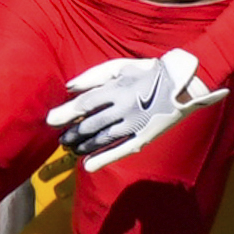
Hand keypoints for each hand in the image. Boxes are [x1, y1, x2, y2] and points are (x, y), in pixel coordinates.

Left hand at [49, 48, 227, 171]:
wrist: (182, 83)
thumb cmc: (147, 71)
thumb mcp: (120, 67)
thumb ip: (93, 76)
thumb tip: (68, 87)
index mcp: (118, 88)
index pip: (85, 104)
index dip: (66, 114)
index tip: (51, 120)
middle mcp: (124, 108)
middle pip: (91, 125)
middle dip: (72, 134)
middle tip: (62, 140)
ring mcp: (135, 125)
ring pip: (103, 139)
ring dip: (84, 146)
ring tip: (72, 150)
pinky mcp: (144, 137)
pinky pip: (121, 150)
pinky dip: (103, 159)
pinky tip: (88, 166)